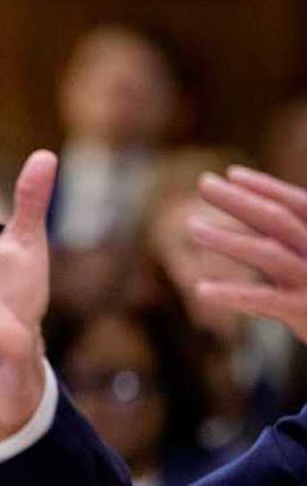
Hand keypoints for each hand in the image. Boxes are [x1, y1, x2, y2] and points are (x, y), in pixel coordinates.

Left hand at [192, 166, 306, 343]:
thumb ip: (290, 248)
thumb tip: (253, 228)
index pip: (298, 205)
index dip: (266, 188)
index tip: (232, 174)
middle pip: (278, 221)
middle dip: (241, 200)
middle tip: (204, 183)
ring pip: (268, 254)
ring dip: (228, 239)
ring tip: (191, 226)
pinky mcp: (304, 312)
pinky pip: (264, 300)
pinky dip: (232, 294)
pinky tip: (200, 290)